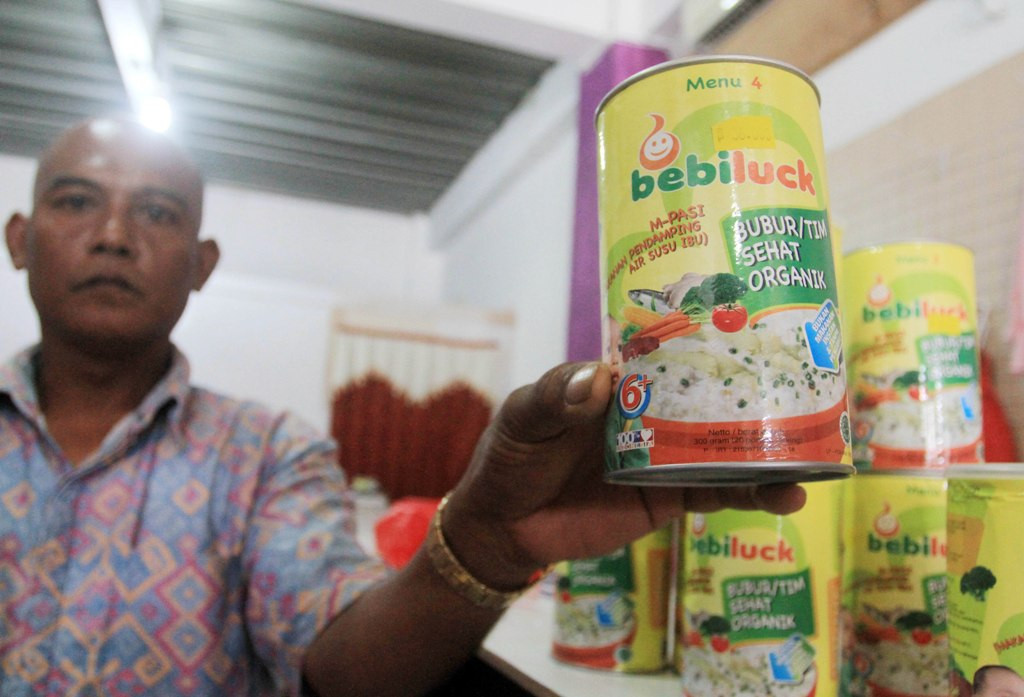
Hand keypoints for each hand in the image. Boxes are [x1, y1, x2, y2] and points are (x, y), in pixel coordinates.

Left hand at [442, 362, 805, 590]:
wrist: (504, 525)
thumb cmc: (512, 457)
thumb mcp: (524, 415)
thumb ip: (555, 396)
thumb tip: (600, 381)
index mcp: (621, 381)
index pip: (672, 350)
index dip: (712, 334)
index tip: (759, 318)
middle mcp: (652, 413)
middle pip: (713, 395)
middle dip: (760, 389)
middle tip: (811, 381)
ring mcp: (666, 456)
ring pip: (727, 445)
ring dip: (770, 447)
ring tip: (817, 448)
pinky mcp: (669, 499)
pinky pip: (716, 492)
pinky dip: (752, 493)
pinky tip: (787, 493)